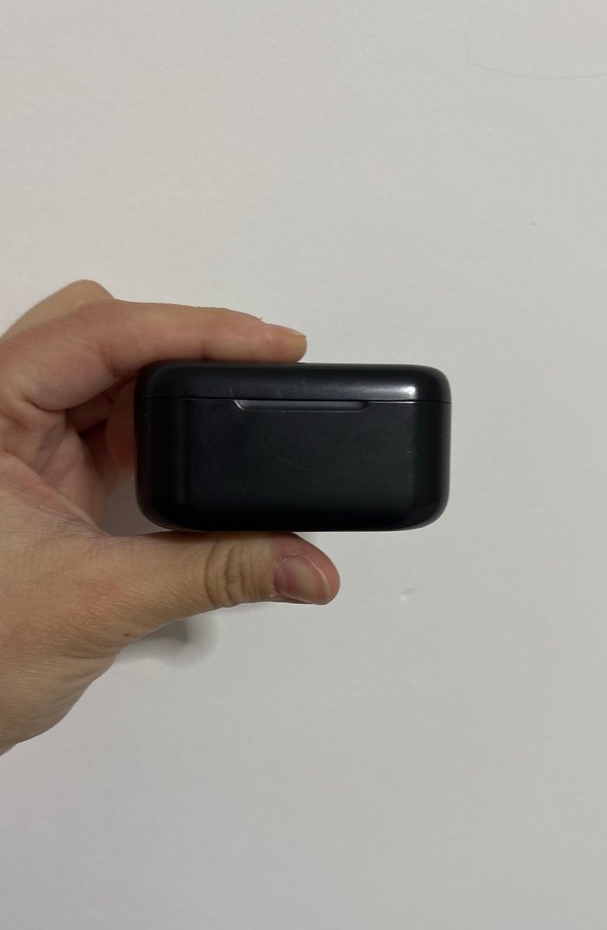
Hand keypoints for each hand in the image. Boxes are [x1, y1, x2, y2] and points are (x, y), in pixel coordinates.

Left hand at [0, 280, 339, 754]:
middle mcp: (0, 414)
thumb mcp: (103, 601)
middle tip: (257, 368)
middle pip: (102, 328)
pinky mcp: (45, 473)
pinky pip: (110, 422)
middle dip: (182, 344)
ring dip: (172, 390)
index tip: (273, 344)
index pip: (101, 333)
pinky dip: (160, 432)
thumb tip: (304, 562)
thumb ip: (217, 573)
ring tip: (233, 415)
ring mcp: (21, 442)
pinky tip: (194, 454)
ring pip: (107, 371)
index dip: (197, 329)